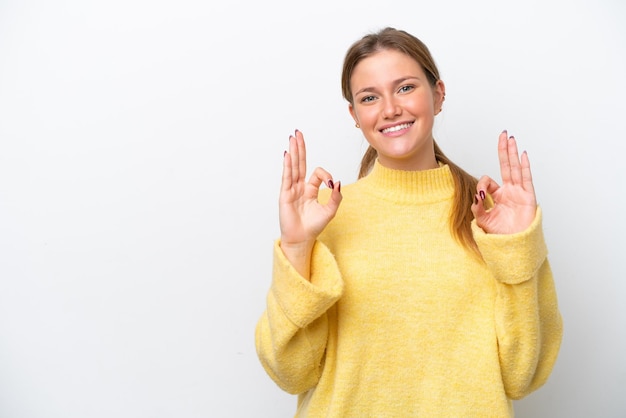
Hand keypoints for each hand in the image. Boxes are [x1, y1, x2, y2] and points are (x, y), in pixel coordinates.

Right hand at [279, 130, 341, 248]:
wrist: (302, 239)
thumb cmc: (314, 227)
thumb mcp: (330, 211)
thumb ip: (335, 197)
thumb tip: (336, 181)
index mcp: (310, 189)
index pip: (316, 173)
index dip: (325, 174)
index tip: (330, 184)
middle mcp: (299, 187)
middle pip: (300, 163)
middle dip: (300, 148)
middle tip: (298, 133)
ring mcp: (291, 190)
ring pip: (293, 167)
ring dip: (293, 151)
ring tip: (292, 137)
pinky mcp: (285, 195)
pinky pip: (287, 177)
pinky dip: (287, 165)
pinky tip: (287, 154)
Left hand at [471, 131, 536, 233]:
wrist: (513, 245)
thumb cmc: (500, 234)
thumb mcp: (483, 220)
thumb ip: (478, 207)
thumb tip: (477, 195)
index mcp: (498, 196)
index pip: (488, 181)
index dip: (482, 184)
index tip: (481, 194)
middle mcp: (509, 191)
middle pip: (506, 166)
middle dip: (503, 150)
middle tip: (503, 134)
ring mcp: (519, 193)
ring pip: (516, 168)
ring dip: (512, 153)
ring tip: (510, 138)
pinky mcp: (528, 197)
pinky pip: (526, 179)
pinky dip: (525, 166)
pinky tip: (522, 154)